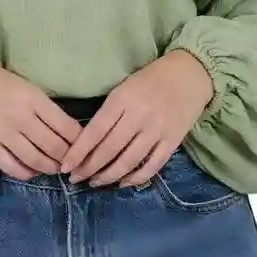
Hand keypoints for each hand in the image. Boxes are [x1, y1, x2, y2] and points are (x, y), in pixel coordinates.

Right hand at [0, 55, 83, 179]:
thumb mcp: (28, 87)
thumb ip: (47, 109)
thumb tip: (69, 133)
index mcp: (33, 99)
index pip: (66, 127)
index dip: (80, 141)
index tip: (85, 146)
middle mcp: (20, 117)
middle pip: (54, 147)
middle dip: (68, 158)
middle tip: (73, 161)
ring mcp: (3, 134)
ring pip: (35, 160)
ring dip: (51, 167)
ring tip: (57, 167)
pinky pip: (12, 167)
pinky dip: (27, 173)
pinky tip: (34, 171)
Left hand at [58, 50, 214, 187]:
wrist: (191, 74)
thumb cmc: (151, 78)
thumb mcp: (125, 86)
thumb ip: (109, 111)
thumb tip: (88, 140)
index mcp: (123, 98)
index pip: (96, 130)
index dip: (79, 151)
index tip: (65, 166)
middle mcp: (139, 115)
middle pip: (110, 149)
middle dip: (90, 168)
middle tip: (76, 179)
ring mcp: (158, 130)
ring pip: (129, 161)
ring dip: (109, 176)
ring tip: (95, 182)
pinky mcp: (173, 141)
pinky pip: (152, 166)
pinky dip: (136, 178)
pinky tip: (123, 182)